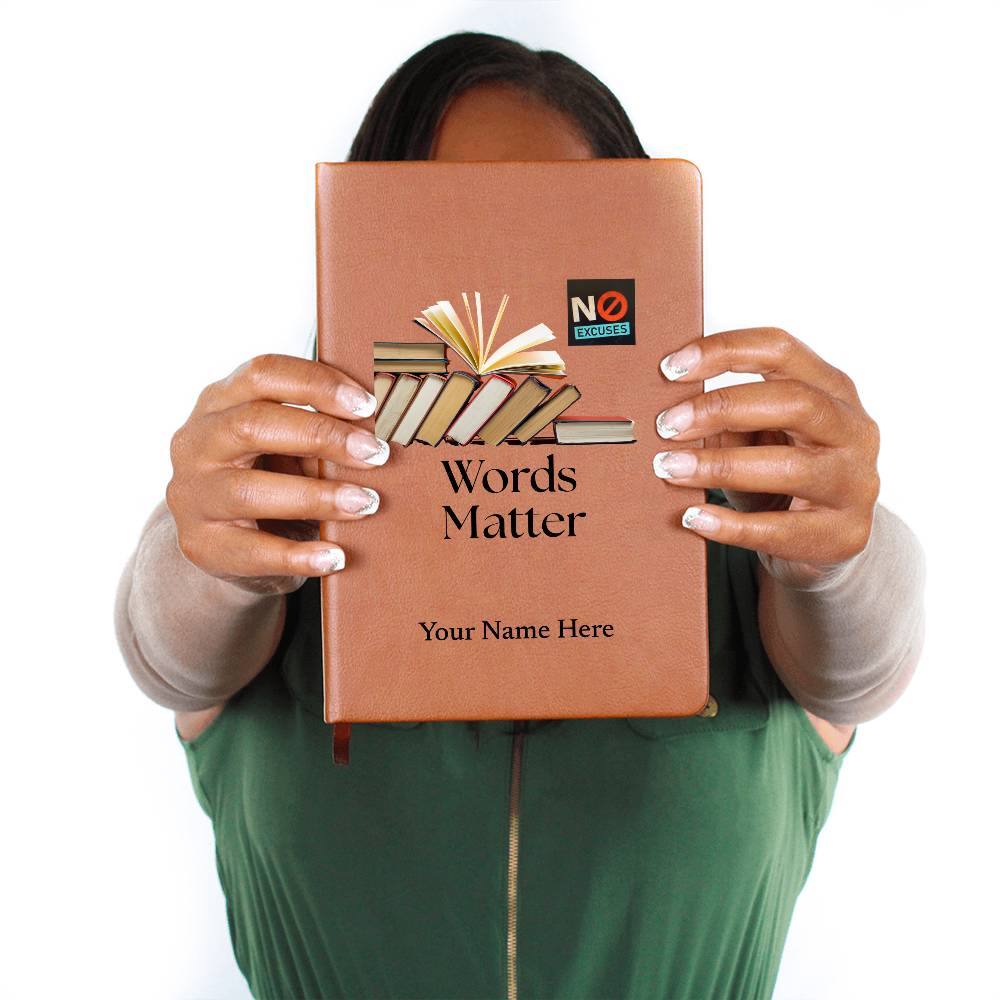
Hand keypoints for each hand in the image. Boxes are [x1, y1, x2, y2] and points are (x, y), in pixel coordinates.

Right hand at [166, 354, 388, 594]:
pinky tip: (336, 556)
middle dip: (322, 436)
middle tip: (376, 454)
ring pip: (248, 490)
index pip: (263, 374)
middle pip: (253, 424)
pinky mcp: (201, 545)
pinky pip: (250, 551)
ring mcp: (193, 495)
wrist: (220, 542)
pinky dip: (297, 555)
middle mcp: (197, 442)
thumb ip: (317, 430)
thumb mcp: (284, 445)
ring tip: (366, 503)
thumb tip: (382, 428)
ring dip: (316, 496)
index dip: (317, 384)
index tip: (366, 405)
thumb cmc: (266, 477)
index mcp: (220, 402)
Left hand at [651, 327, 879, 586]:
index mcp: (832, 389)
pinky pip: (781, 529)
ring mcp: (853, 483)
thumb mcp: (760, 437)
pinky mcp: (842, 534)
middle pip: (794, 402)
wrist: (830, 539)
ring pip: (789, 467)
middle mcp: (852, 430)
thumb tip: (672, 410)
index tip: (672, 367)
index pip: (780, 350)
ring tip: (670, 469)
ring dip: (720, 466)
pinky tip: (694, 518)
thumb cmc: (786, 476)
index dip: (724, 351)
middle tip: (669, 424)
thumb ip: (729, 418)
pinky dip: (731, 525)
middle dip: (722, 408)